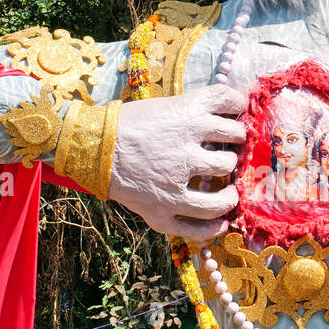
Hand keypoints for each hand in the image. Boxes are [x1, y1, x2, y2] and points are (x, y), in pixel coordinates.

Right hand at [109, 87, 245, 237]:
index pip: (230, 102)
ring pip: (223, 194)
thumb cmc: (126, 125)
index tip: (236, 112)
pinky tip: (221, 221)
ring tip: (228, 190)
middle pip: (232, 149)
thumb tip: (228, 119)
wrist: (91, 149)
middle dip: (235, 148)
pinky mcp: (162, 212)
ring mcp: (176, 185)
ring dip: (231, 191)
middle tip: (228, 152)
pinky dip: (215, 226)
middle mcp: (188, 150)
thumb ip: (195, 111)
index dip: (238, 106)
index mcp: (188, 116)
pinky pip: (199, 226)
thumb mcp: (163, 106)